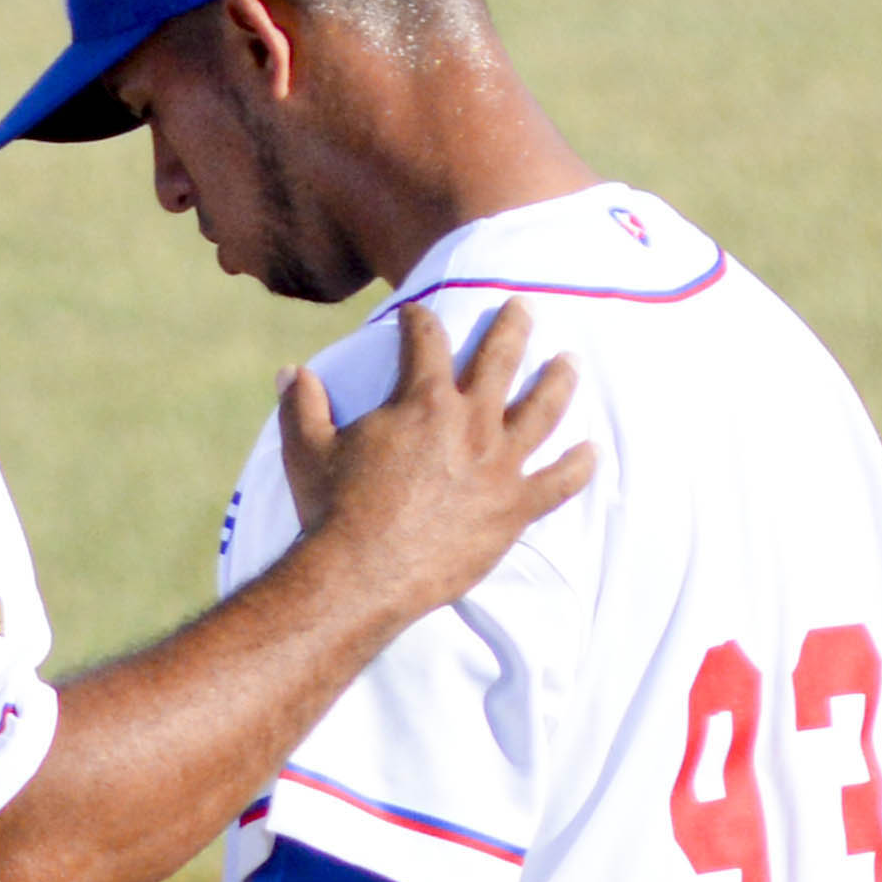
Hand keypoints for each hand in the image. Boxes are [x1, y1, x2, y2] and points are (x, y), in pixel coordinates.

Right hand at [279, 298, 593, 616]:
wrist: (361, 574)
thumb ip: (303, 406)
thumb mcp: (306, 450)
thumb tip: (290, 371)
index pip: (425, 342)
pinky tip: (591, 452)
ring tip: (569, 363)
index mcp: (421, 401)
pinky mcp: (515, 508)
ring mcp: (499, 464)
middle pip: (500, 360)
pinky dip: (578, 466)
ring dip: (558, 382)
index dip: (419, 322)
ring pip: (542, 410)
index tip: (417, 314)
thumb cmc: (331, 510)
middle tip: (524, 307)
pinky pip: (558, 482)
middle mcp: (470, 423)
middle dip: (511, 328)